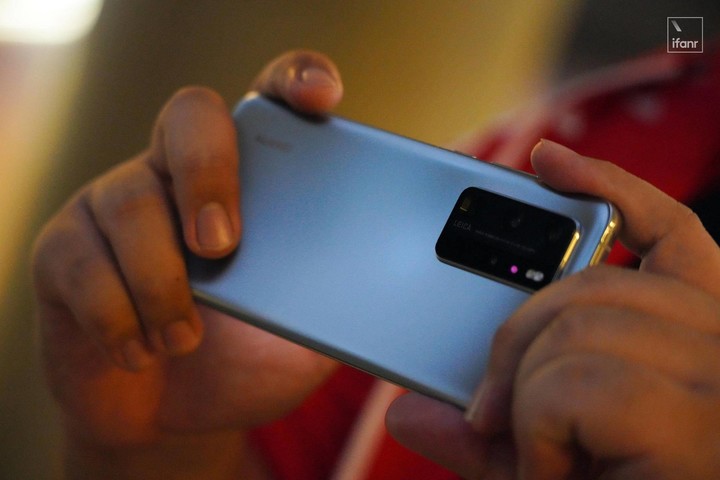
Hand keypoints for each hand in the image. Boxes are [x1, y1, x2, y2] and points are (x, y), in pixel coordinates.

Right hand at [31, 51, 342, 472]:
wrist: (179, 416)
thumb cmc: (247, 358)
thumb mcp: (306, 331)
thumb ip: (337, 298)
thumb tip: (385, 282)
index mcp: (250, 180)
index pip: (269, 99)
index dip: (294, 80)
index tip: (321, 98)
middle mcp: (180, 174)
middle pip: (191, 118)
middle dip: (208, 172)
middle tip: (222, 243)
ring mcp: (118, 206)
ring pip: (130, 203)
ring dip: (163, 283)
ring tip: (185, 339)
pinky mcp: (67, 252)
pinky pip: (83, 266)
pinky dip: (120, 317)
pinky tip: (144, 352)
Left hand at [386, 140, 719, 478]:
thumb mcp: (544, 466)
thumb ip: (481, 438)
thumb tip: (406, 415)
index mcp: (703, 339)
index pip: (669, 232)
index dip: (609, 186)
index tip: (546, 160)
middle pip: (584, 288)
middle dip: (515, 345)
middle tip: (498, 414)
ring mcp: (714, 380)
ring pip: (570, 331)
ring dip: (529, 401)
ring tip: (544, 456)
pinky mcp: (693, 421)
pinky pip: (575, 382)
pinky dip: (539, 430)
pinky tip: (554, 468)